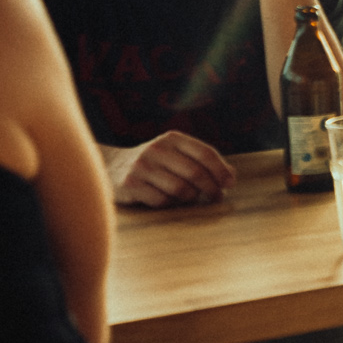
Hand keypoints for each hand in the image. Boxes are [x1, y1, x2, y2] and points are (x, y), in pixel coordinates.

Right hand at [105, 132, 233, 207]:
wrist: (111, 166)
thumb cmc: (154, 163)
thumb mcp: (175, 153)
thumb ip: (201, 161)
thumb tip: (231, 176)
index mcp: (172, 138)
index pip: (205, 153)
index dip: (221, 170)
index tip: (230, 184)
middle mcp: (156, 149)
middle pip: (195, 173)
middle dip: (211, 188)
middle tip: (217, 197)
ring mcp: (141, 167)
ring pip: (180, 190)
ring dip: (191, 198)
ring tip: (190, 197)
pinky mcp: (130, 185)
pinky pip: (162, 201)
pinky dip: (170, 204)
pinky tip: (168, 200)